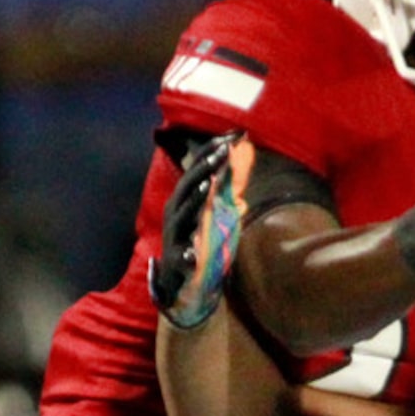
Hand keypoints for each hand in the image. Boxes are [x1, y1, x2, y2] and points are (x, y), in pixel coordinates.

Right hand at [148, 132, 253, 328]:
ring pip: (182, 214)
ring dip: (195, 199)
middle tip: (224, 150)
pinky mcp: (175, 260)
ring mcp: (174, 235)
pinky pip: (181, 256)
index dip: (212, 151)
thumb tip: (239, 165)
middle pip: (189, 185)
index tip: (233, 134)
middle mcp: (176, 212)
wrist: (179, 281)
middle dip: (205, 166)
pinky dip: (187, 254)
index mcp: (184, 199)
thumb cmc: (199, 243)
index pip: (198, 169)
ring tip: (209, 186)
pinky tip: (194, 253)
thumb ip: (222, 192)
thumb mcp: (212, 214)